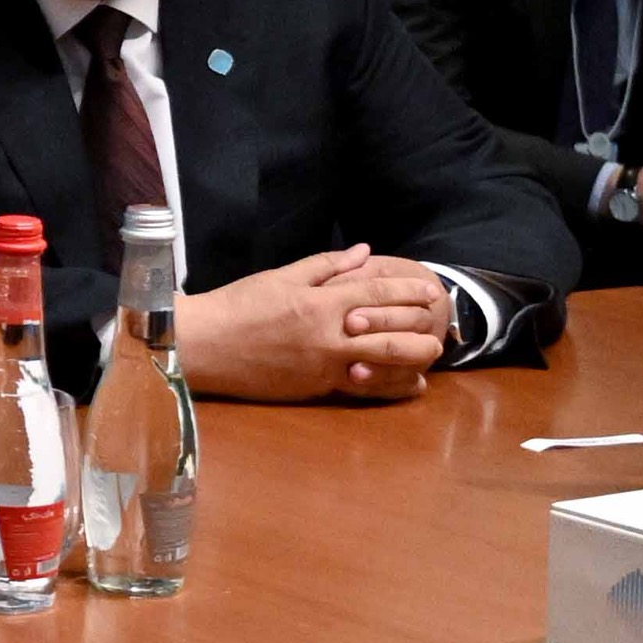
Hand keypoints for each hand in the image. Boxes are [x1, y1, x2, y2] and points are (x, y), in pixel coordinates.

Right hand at [178, 249, 451, 403]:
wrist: (203, 345)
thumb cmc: (238, 305)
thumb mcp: (281, 277)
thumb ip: (327, 266)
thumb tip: (365, 252)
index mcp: (320, 302)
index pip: (378, 293)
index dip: (410, 291)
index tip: (431, 291)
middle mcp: (329, 336)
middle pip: (391, 334)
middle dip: (420, 329)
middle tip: (439, 324)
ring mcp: (324, 367)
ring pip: (383, 366)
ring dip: (413, 360)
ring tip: (431, 354)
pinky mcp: (315, 389)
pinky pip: (362, 391)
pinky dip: (390, 387)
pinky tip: (408, 384)